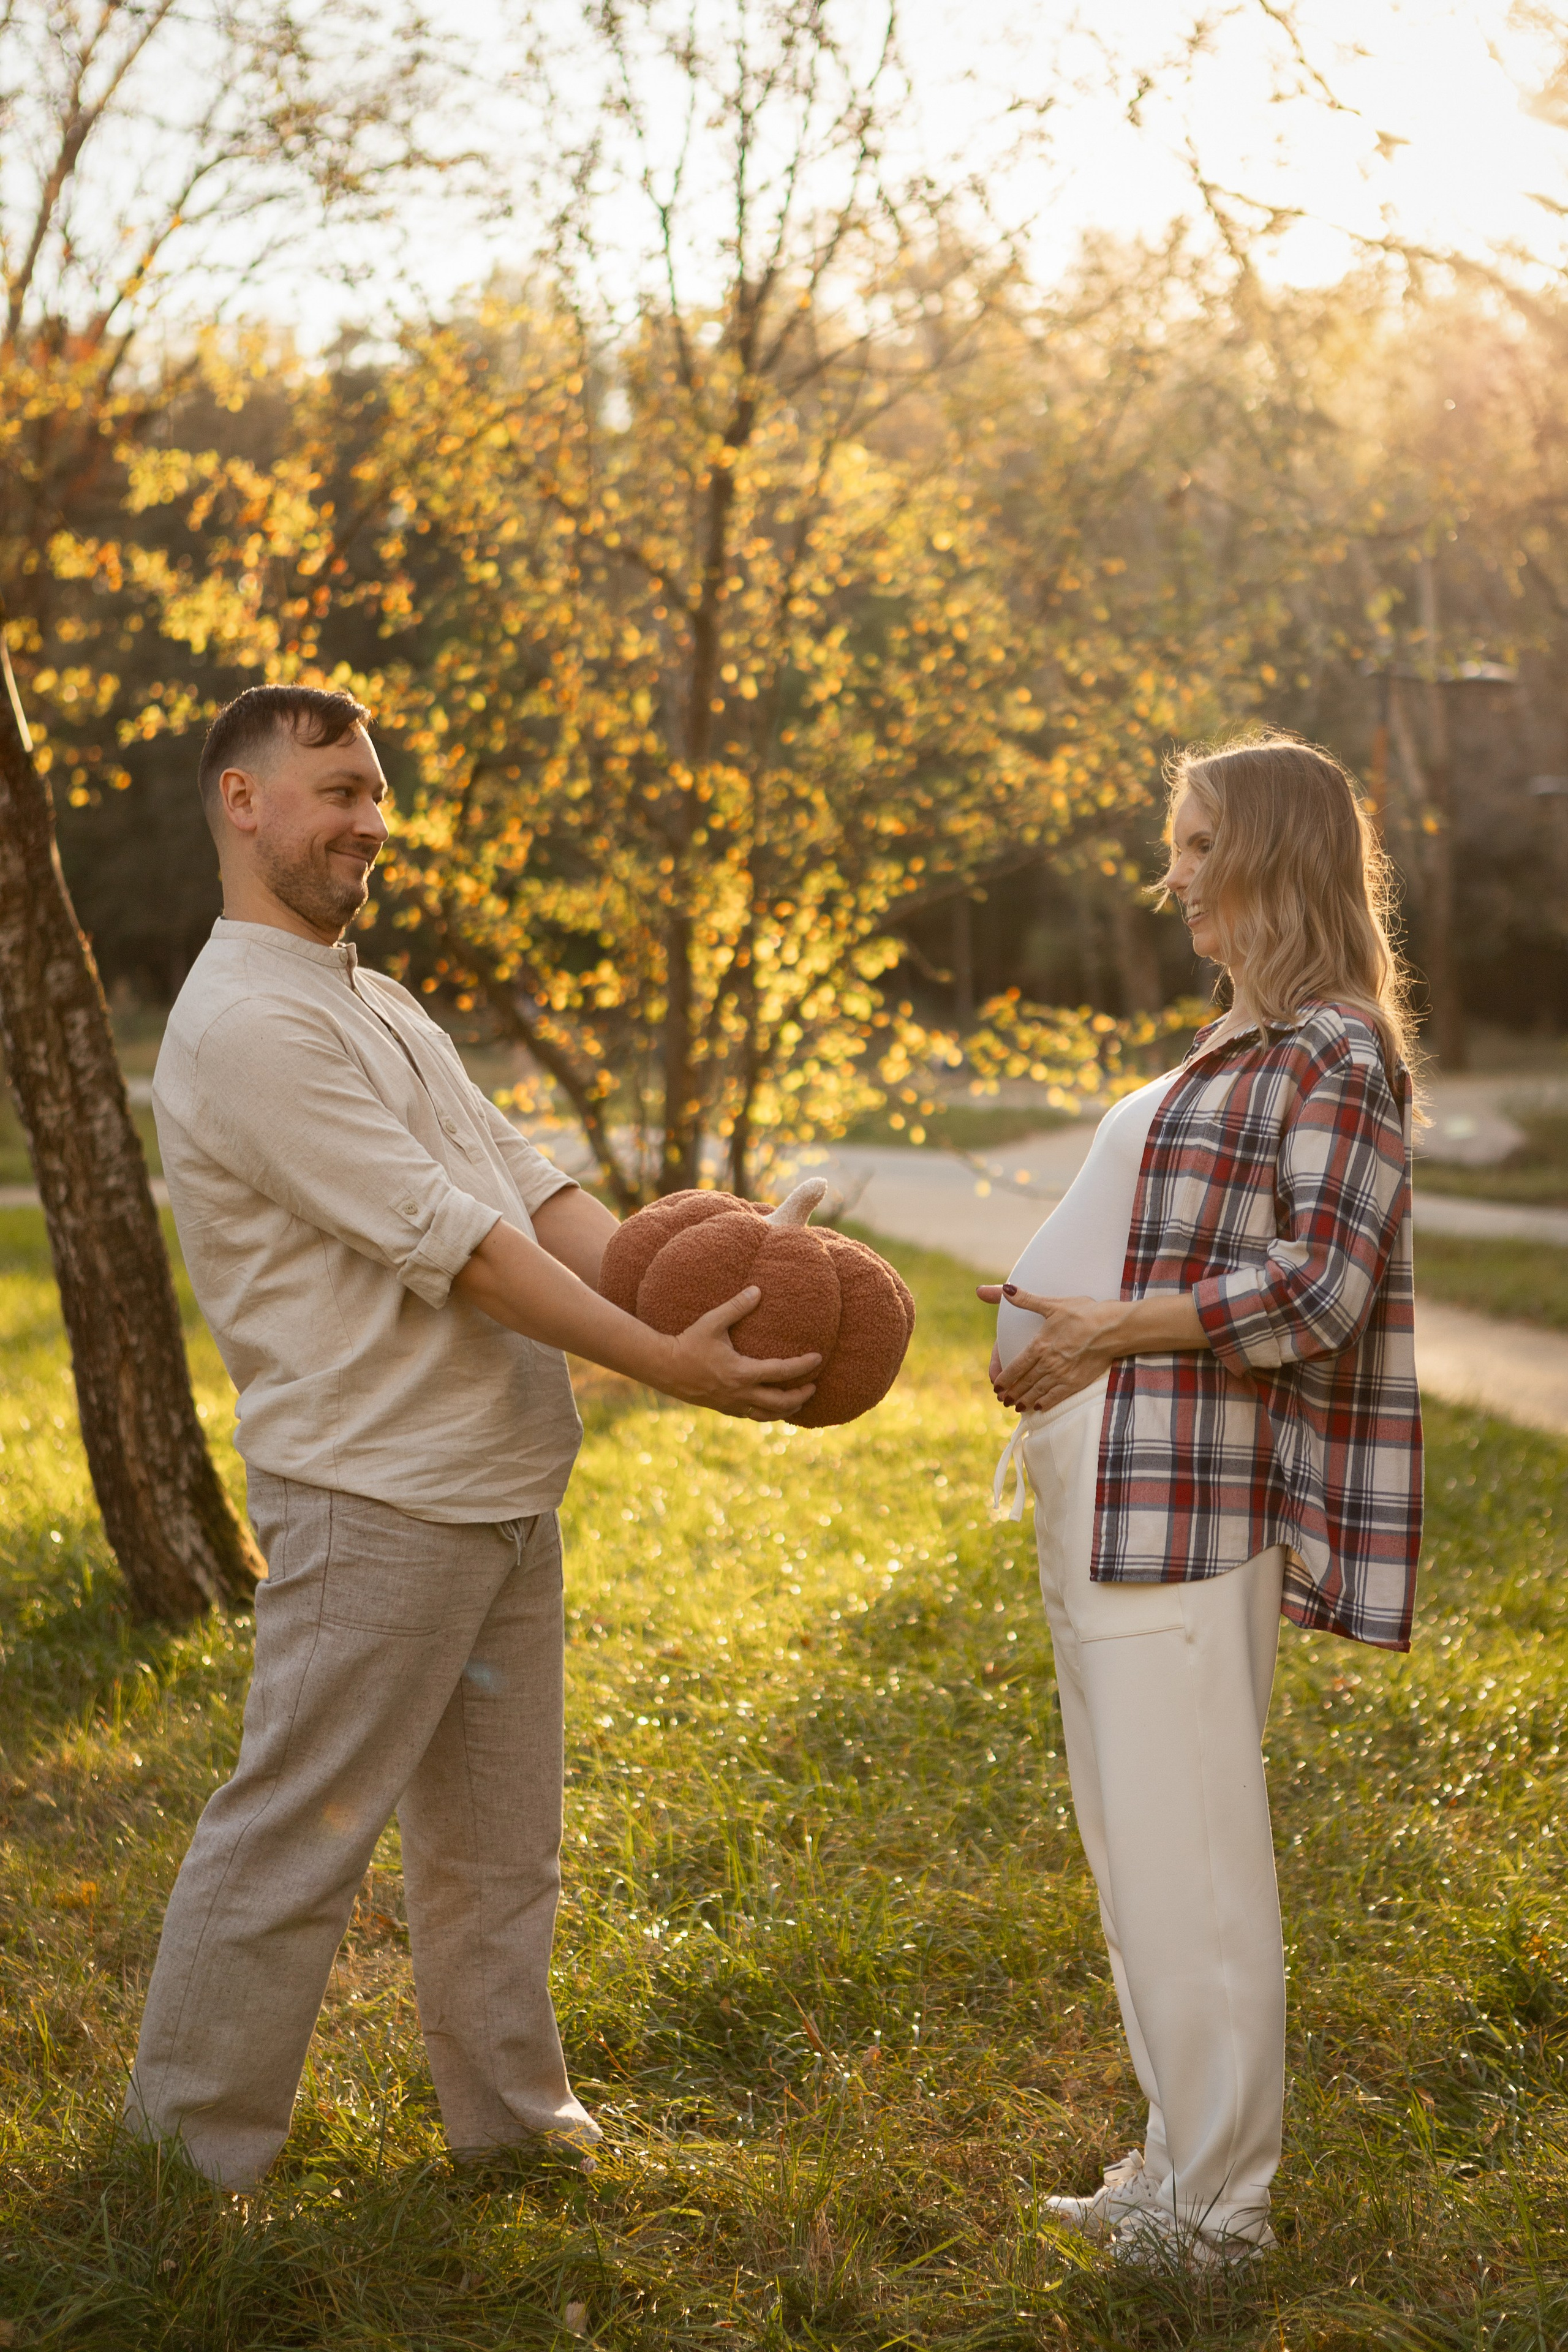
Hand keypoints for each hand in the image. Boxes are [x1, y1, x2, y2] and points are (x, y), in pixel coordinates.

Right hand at [662, 1286, 820, 1419]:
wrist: (664, 1368)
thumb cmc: (689, 1343)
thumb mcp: (712, 1322)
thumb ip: (736, 1307)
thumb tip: (757, 1290)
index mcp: (742, 1372)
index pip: (781, 1371)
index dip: (803, 1366)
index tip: (818, 1358)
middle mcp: (740, 1393)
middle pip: (780, 1402)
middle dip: (801, 1396)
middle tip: (814, 1386)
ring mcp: (732, 1404)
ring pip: (767, 1415)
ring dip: (786, 1410)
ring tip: (798, 1402)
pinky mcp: (724, 1409)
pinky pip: (752, 1415)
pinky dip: (767, 1413)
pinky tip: (771, 1406)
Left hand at [975, 1283, 1123, 1413]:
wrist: (1112, 1328)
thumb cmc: (1084, 1313)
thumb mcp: (1053, 1304)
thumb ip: (1026, 1299)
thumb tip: (1005, 1288)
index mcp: (1039, 1345)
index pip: (1015, 1366)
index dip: (1004, 1378)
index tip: (996, 1386)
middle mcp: (1048, 1363)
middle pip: (1024, 1382)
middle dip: (1011, 1393)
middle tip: (1002, 1400)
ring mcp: (1062, 1374)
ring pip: (1037, 1392)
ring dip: (1024, 1400)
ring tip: (1015, 1406)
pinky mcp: (1076, 1382)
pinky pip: (1056, 1397)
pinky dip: (1045, 1404)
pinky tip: (1038, 1408)